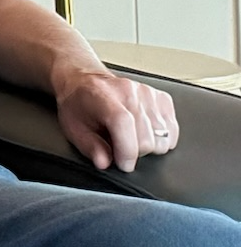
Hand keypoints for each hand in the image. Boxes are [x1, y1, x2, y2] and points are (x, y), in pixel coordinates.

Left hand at [55, 65, 178, 169]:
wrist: (83, 81)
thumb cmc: (77, 105)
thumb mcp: (73, 128)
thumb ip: (90, 147)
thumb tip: (104, 163)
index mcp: (103, 97)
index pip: (124, 124)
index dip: (127, 151)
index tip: (123, 165)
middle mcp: (128, 92)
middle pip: (147, 137)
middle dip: (134, 152)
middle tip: (120, 147)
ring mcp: (147, 93)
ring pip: (162, 137)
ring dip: (148, 145)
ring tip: (130, 138)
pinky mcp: (161, 97)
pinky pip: (172, 129)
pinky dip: (161, 137)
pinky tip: (145, 133)